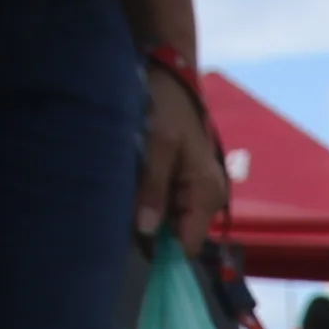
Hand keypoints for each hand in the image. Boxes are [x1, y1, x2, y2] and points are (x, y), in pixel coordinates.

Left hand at [136, 55, 223, 240]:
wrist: (172, 78)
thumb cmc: (169, 107)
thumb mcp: (158, 145)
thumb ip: (153, 188)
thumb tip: (145, 231)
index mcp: (207, 194)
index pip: (188, 245)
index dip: (162, 249)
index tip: (131, 240)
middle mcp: (207, 199)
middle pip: (175, 235)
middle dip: (148, 227)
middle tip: (121, 210)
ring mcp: (195, 192)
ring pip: (166, 221)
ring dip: (144, 212)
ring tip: (126, 192)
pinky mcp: (183, 184)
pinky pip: (163, 205)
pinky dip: (146, 200)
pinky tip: (132, 185)